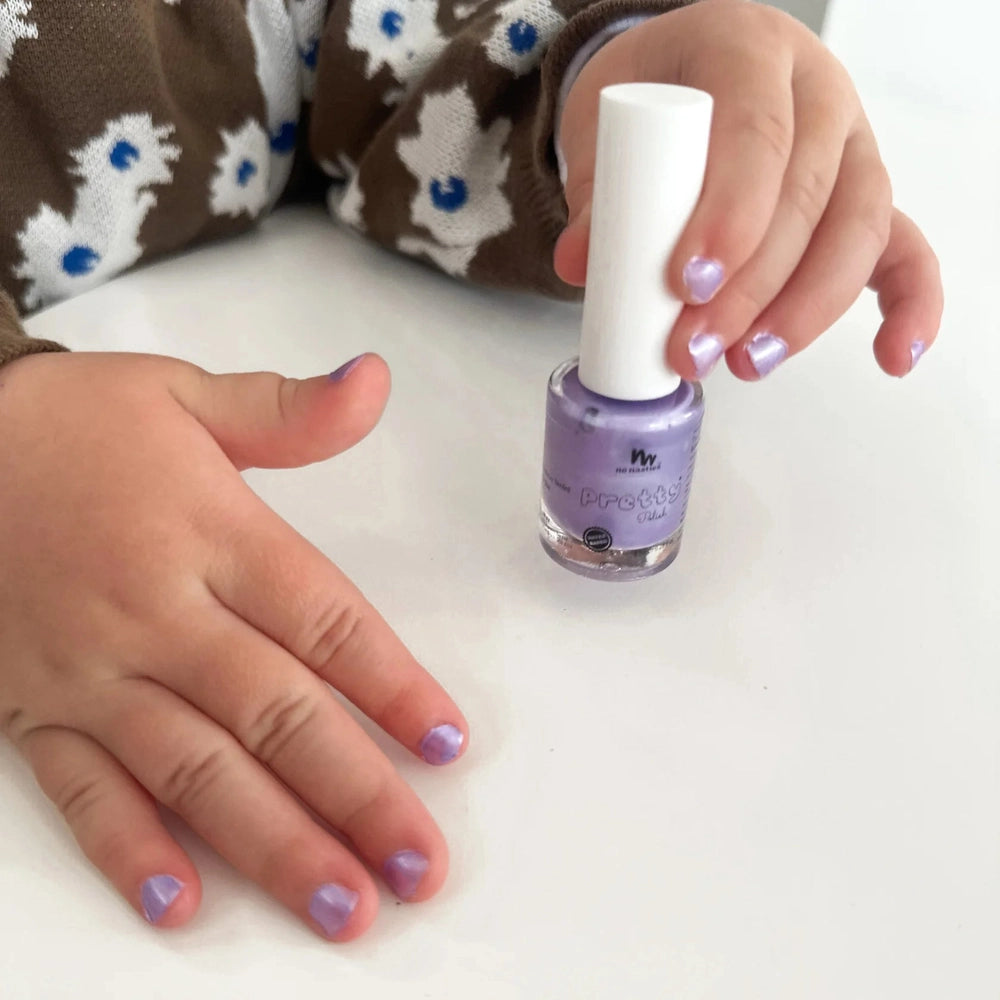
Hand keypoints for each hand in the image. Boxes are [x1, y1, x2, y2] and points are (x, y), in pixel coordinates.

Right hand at [0, 351, 466, 939]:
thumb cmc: (75, 423)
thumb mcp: (186, 395)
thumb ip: (289, 410)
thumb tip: (375, 381)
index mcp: (211, 534)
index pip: (324, 621)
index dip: (393, 683)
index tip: (445, 742)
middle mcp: (158, 612)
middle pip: (276, 713)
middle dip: (355, 794)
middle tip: (418, 863)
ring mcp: (92, 670)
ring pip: (194, 771)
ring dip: (272, 844)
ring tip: (339, 904)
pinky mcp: (33, 708)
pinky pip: (82, 790)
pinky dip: (129, 848)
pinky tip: (181, 902)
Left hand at [556, 0, 942, 379]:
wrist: (679, 84)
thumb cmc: (647, 102)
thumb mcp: (602, 126)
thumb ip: (592, 191)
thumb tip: (581, 262)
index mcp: (746, 49)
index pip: (755, 131)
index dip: (730, 214)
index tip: (686, 282)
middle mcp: (816, 92)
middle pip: (807, 195)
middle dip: (751, 288)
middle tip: (693, 347)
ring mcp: (853, 146)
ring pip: (858, 229)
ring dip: (804, 311)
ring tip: (744, 364)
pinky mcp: (867, 198)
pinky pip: (906, 248)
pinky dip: (910, 305)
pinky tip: (893, 358)